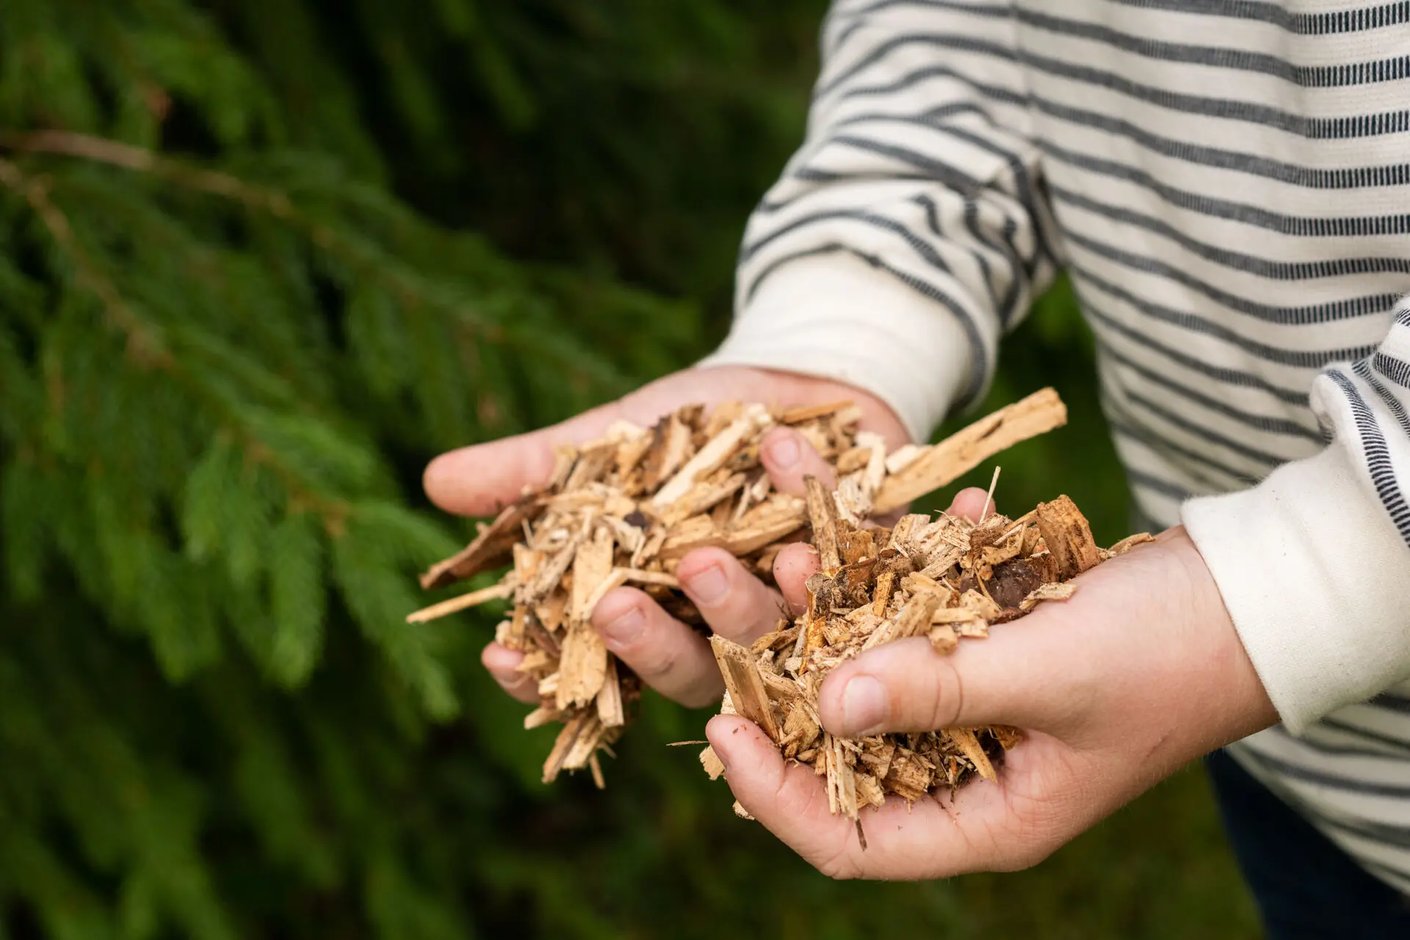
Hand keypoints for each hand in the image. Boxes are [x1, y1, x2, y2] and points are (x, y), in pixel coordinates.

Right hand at [422, 365, 909, 706]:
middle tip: (614, 610)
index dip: (545, 668)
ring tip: (711, 560)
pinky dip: (823, 535)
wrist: (797, 380)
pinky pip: (850, 573)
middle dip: (648, 643)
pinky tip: (795, 495)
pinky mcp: (871, 582)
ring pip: (769, 636)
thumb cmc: (693, 422)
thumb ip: (541, 468)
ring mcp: (801, 618)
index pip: (591, 667)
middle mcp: (728, 634)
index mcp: (660, 616)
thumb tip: (434, 480)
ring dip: (740, 605)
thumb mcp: (614, 439)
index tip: (501, 655)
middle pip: (686, 668)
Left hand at [704, 522, 1276, 878]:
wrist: (1252, 594)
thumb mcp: (1050, 673)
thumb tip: (828, 706)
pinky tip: (926, 511)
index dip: (775, 791)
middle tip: (729, 594)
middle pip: (844, 738)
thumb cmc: (1170, 652)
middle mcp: (968, 767)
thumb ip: (938, 688)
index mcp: (984, 816)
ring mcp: (974, 701)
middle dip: (786, 666)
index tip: (721, 725)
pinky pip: (920, 608)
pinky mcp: (985, 642)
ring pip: (873, 659)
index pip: (849, 839)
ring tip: (796, 535)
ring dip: (835, 597)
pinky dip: (911, 563)